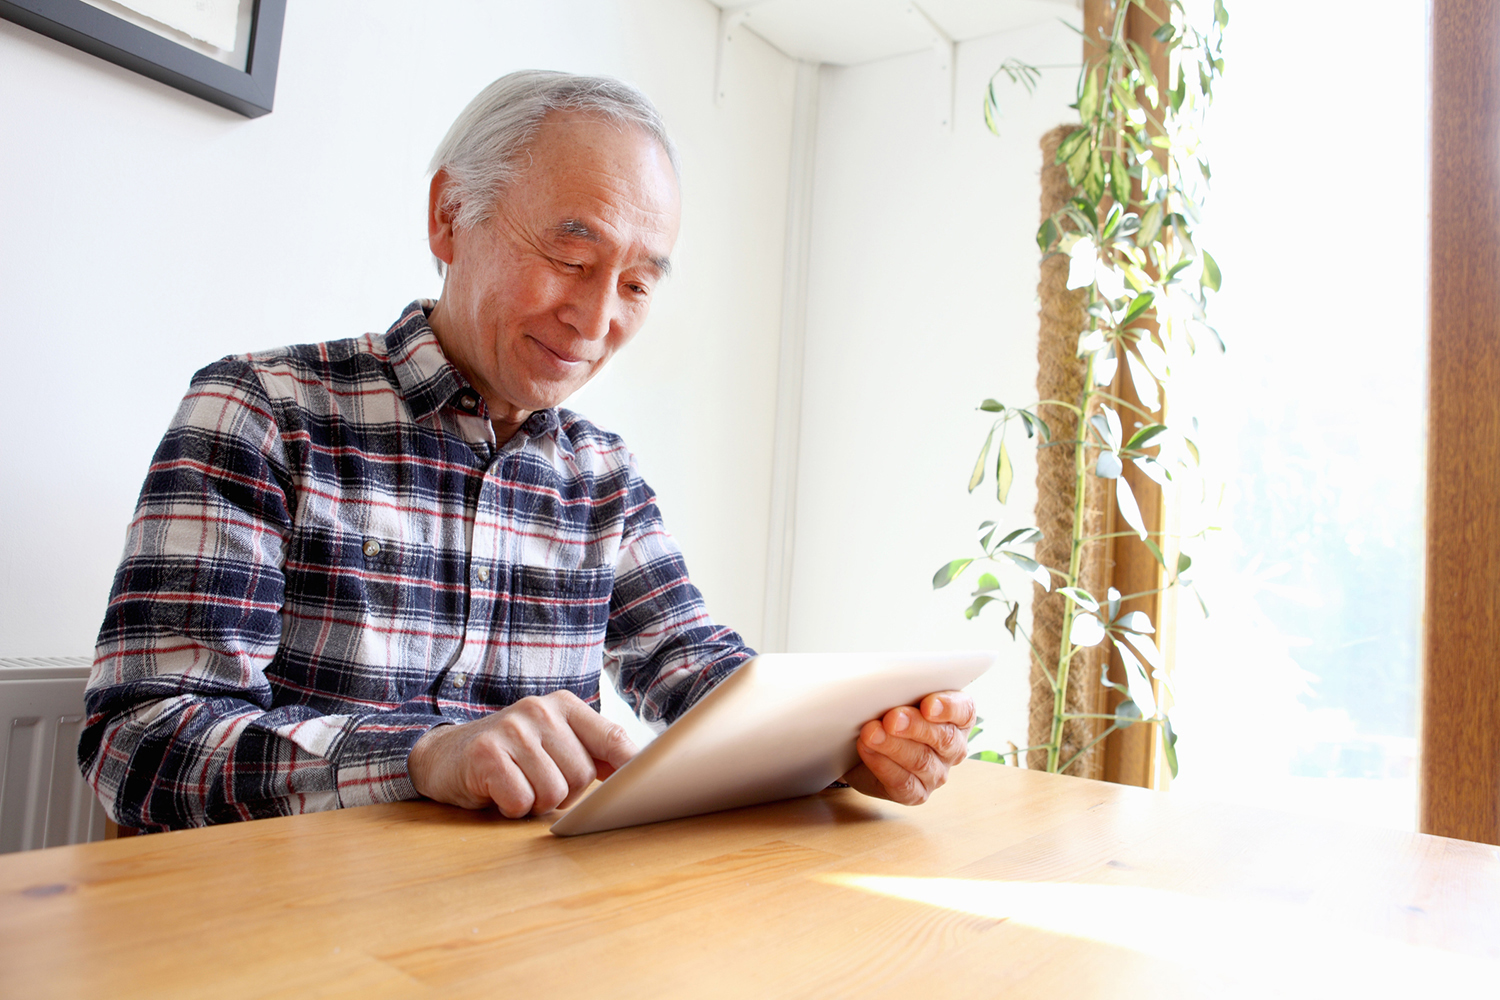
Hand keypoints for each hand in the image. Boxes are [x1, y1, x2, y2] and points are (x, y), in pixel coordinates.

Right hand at [407, 691, 637, 817]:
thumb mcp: (554, 742)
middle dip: (565, 793)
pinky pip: (521, 801)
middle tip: (537, 781)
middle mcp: (542, 709)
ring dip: (536, 802)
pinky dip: (512, 807)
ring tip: (518, 784)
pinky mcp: (487, 754)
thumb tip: (641, 773)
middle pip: (583, 776)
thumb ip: (593, 752)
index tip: (645, 788)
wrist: (445, 755)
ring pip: (554, 793)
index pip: (614, 739)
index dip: (633, 769)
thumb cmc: (511, 755)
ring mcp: (513, 729)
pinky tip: (498, 791)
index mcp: (566, 705)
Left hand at [840, 691, 976, 805]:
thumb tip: (887, 683)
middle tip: (892, 718)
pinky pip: (903, 783)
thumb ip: (901, 689)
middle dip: (915, 726)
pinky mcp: (916, 793)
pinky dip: (883, 765)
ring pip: (921, 761)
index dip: (948, 707)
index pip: (965, 710)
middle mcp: (953, 747)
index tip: (928, 705)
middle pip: (944, 737)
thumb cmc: (885, 712)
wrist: (861, 748)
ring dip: (894, 746)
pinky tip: (867, 750)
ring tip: (871, 733)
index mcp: (957, 717)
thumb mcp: (896, 695)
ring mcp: (937, 773)